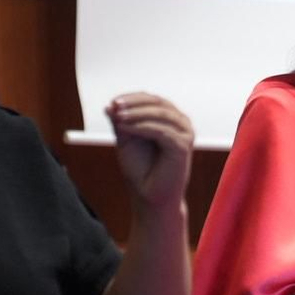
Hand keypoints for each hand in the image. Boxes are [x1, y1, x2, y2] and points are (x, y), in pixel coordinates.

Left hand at [105, 92, 192, 208]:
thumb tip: (110, 105)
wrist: (149, 197)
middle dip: (134, 103)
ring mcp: (184, 133)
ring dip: (136, 113)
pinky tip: (126, 128)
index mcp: (169, 118)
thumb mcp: (127, 140)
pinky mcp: (183, 145)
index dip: (132, 98)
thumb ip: (121, 122)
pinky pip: (162, 130)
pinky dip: (142, 127)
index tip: (113, 101)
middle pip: (157, 103)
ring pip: (160, 114)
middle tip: (115, 106)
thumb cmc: (140, 170)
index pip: (151, 99)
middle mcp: (180, 122)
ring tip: (118, 117)